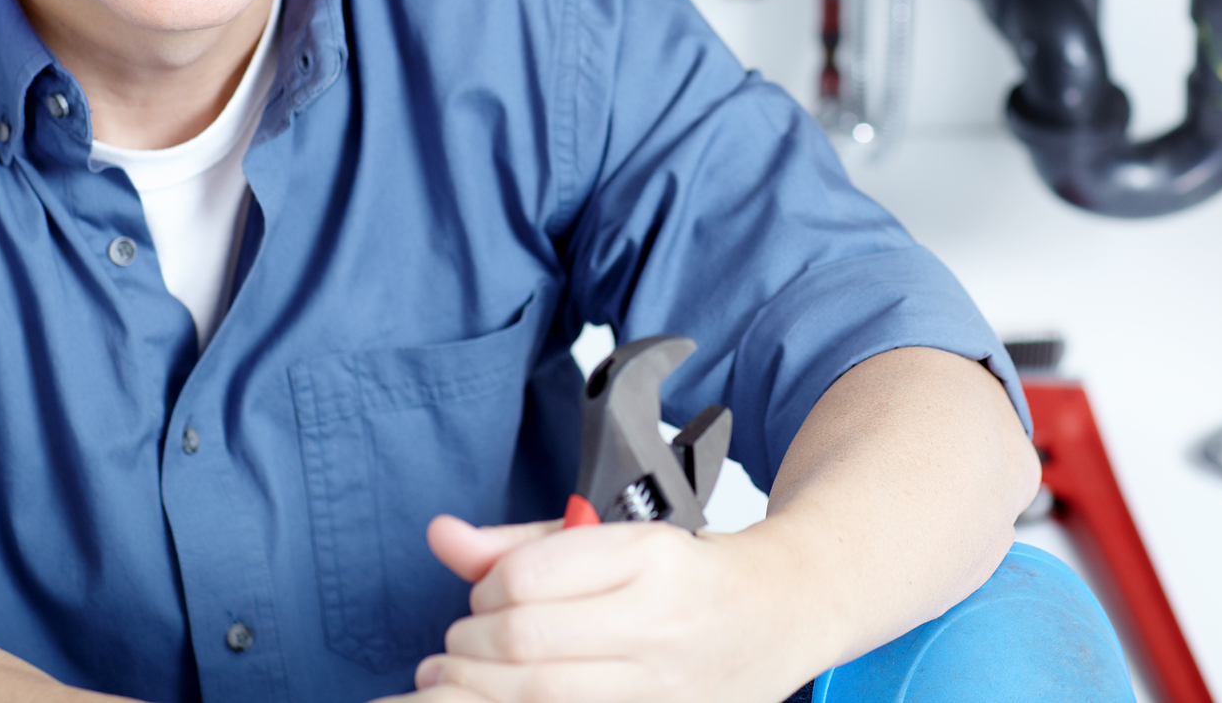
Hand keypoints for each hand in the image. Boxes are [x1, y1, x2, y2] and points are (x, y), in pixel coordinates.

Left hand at [380, 513, 830, 702]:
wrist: (780, 614)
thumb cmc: (690, 572)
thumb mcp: (612, 536)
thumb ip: (519, 543)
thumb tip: (440, 537)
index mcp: (650, 558)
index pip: (526, 578)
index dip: (484, 590)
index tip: (484, 597)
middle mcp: (661, 623)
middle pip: (524, 643)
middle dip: (469, 647)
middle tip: (461, 645)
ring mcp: (664, 688)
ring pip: (538, 696)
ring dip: (479, 690)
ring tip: (463, 679)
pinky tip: (504, 702)